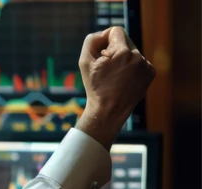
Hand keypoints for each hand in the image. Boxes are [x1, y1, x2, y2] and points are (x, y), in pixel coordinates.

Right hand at [76, 27, 154, 148]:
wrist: (109, 110)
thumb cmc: (95, 87)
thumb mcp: (84, 62)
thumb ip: (91, 41)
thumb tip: (103, 34)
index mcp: (122, 52)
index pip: (116, 31)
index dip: (105, 39)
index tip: (101, 52)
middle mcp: (137, 56)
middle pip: (125, 40)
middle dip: (115, 50)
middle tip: (107, 67)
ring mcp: (146, 65)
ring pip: (133, 52)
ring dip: (124, 59)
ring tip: (115, 76)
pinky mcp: (151, 72)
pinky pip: (140, 62)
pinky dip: (132, 68)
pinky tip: (124, 80)